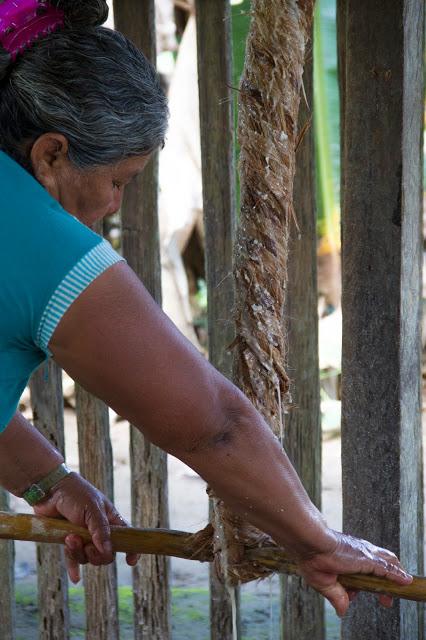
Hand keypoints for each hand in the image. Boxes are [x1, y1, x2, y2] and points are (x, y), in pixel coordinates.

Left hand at [33, 472, 138, 582]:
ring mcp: (83, 536)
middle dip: (96, 554)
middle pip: (105, 554)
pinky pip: (73, 559)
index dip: (130, 549)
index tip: (130, 561)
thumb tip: (108, 551)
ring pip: (87, 557)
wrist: (49, 490)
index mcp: (110, 519)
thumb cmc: (75, 493)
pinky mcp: (68, 541)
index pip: (126, 536)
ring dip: (78, 552)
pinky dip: (74, 569)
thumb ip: (101, 530)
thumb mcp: (92, 508)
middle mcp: (99, 530)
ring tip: (69, 538)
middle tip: (85, 544)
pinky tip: (76, 579)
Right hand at [298, 530, 412, 616]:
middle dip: (386, 580)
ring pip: (388, 562)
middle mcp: (359, 553)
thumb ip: (336, 596)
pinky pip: (387, 568)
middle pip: (382, 562)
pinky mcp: (368, 559)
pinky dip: (397, 576)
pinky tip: (405, 581)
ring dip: (394, 576)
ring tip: (398, 589)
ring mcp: (364, 555)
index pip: (363, 568)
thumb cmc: (311, 557)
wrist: (309, 543)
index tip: (358, 594)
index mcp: (347, 558)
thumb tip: (343, 610)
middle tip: (385, 599)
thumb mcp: (324, 583)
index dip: (364, 583)